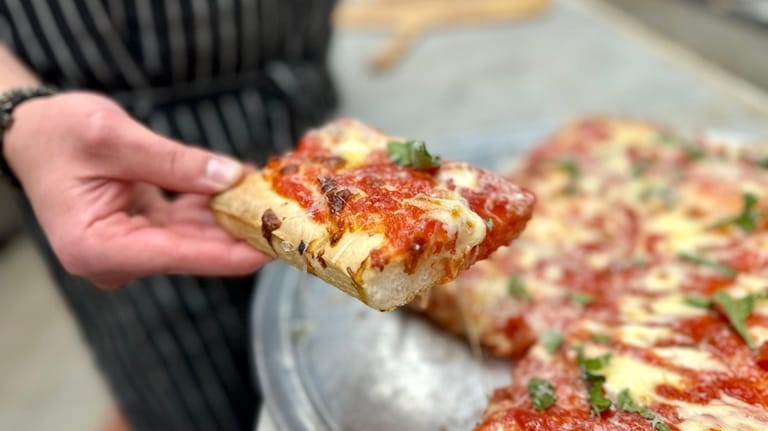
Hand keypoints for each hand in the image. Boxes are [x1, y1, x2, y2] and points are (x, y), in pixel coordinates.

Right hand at [3, 91, 271, 286]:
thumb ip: (175, 162)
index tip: (273, 250)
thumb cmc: (57, 134)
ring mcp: (129, 249)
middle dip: (240, 234)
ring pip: (195, 239)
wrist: (30, 134)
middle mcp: (114, 259)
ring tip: (275, 203)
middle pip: (193, 251)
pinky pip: (187, 226)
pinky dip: (213, 208)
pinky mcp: (141, 235)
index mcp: (97, 247)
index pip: (179, 255)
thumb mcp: (114, 138)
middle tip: (288, 221)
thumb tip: (232, 177)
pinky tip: (245, 192)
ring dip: (232, 220)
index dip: (230, 253)